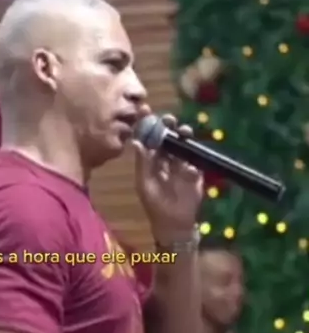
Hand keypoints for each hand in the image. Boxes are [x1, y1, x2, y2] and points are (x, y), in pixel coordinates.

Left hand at [133, 113, 203, 241]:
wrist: (174, 223)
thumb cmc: (155, 204)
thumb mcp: (145, 184)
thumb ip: (142, 164)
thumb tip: (136, 141)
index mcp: (151, 159)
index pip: (149, 137)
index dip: (148, 124)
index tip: (145, 109)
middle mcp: (166, 158)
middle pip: (167, 136)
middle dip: (168, 125)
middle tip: (169, 119)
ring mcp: (182, 163)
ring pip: (183, 144)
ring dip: (183, 136)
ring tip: (184, 132)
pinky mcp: (196, 172)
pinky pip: (196, 161)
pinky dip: (193, 161)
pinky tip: (189, 167)